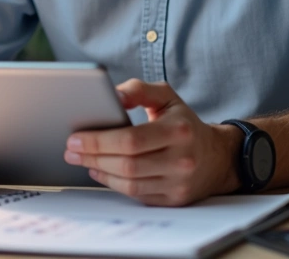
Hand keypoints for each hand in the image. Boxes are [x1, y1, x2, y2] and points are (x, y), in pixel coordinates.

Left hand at [63, 79, 241, 205]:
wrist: (217, 158)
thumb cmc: (184, 124)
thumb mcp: (167, 98)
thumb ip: (139, 90)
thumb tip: (113, 94)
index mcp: (179, 131)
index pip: (131, 140)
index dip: (99, 141)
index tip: (75, 138)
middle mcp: (182, 160)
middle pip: (127, 165)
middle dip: (93, 157)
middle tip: (71, 150)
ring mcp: (179, 183)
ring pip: (129, 184)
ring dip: (99, 172)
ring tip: (82, 160)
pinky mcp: (174, 200)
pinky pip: (137, 195)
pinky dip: (113, 184)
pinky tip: (100, 172)